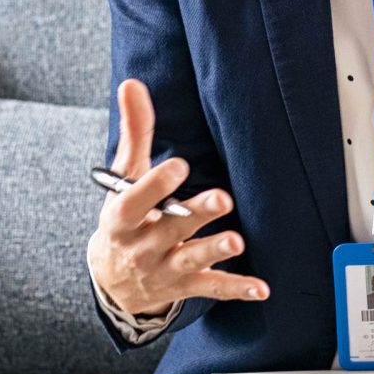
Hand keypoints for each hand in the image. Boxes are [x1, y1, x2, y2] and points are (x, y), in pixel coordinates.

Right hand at [88, 78, 269, 318]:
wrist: (112, 280)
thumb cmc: (124, 216)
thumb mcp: (123, 177)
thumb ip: (134, 132)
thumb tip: (132, 84)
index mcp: (122, 217)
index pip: (133, 201)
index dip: (155, 184)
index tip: (179, 165)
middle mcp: (142, 246)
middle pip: (170, 228)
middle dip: (196, 214)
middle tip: (222, 198)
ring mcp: (164, 268)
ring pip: (192, 259)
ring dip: (215, 249)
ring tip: (237, 241)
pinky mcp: (184, 286)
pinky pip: (211, 288)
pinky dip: (236, 289)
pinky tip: (260, 288)